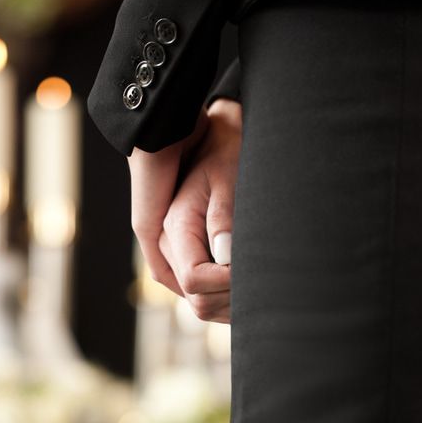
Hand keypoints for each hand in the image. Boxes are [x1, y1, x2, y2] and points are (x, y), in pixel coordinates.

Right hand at [127, 96, 241, 323]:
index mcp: (169, 226)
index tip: (253, 276)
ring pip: (190, 293)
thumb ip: (223, 216)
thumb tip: (227, 259)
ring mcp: (166, 241)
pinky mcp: (176, 240)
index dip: (226, 285)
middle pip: (191, 295)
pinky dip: (217, 289)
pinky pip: (192, 278)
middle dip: (226, 301)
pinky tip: (241, 285)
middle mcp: (161, 240)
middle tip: (260, 296)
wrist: (184, 121)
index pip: (194, 280)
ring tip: (256, 296)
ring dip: (223, 300)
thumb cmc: (210, 143)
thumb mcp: (225, 174)